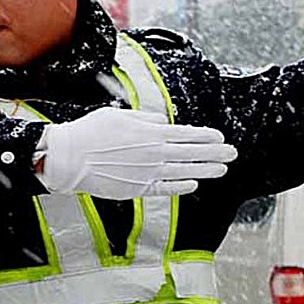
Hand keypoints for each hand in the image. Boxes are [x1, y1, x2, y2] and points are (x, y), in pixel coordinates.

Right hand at [35, 107, 237, 199]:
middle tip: (232, 153)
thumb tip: (162, 122)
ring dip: (205, 170)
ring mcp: (148, 172)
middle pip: (192, 152)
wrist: (70, 157)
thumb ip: (145, 118)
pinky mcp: (138, 188)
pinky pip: (166, 189)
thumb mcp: (119, 115)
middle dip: (215, 152)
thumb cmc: (90, 133)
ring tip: (222, 169)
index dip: (206, 136)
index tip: (220, 137)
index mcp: (150, 132)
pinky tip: (194, 184)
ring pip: (184, 171)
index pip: (186, 134)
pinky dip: (182, 187)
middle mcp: (154, 152)